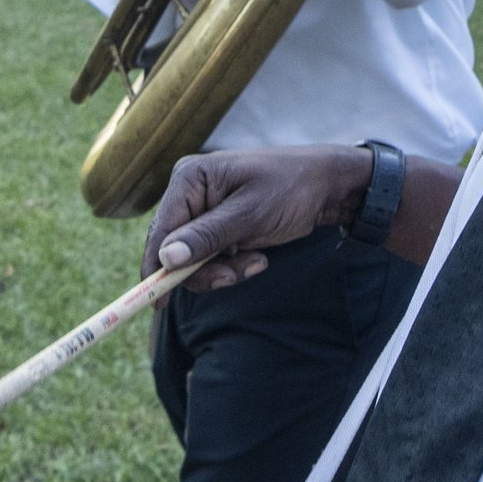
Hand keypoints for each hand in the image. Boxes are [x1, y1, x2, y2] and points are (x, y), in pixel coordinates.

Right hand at [143, 145, 371, 290]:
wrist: (324, 187)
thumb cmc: (290, 188)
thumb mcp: (250, 214)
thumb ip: (207, 236)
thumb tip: (166, 259)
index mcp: (190, 178)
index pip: (162, 230)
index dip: (157, 268)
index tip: (158, 303)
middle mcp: (189, 193)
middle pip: (172, 249)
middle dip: (202, 271)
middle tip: (232, 279)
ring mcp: (202, 211)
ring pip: (191, 261)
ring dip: (222, 271)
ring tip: (255, 264)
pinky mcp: (216, 228)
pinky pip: (209, 260)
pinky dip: (231, 266)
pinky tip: (257, 258)